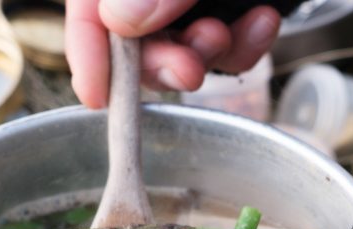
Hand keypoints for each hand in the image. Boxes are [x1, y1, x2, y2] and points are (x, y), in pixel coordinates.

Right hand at [65, 0, 281, 108]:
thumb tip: (121, 22)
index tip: (98, 95)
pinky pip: (231, 39)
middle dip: (159, 60)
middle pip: (132, 33)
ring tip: (227, 35)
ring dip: (206, 53)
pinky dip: (247, 43)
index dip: (87, 49)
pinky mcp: (236, 1)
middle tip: (187, 71)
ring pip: (183, 43)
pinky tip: (264, 21)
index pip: (88, 4)